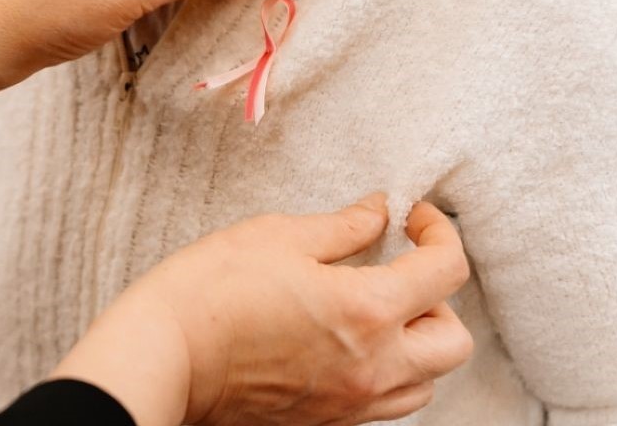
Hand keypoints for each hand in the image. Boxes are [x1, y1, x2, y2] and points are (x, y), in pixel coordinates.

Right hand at [53, 196, 473, 425]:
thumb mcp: (277, 236)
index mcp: (368, 310)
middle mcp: (373, 366)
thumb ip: (343, 225)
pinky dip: (386, 372)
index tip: (414, 217)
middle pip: (453, 340)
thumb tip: (379, 212)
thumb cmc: (209, 291)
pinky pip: (385, 402)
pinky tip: (345, 341)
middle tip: (397, 269)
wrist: (162, 358)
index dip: (439, 231)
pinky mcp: (326, 421)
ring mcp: (351, 402)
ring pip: (426, 381)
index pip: (447, 271)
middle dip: (438, 298)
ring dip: (417, 342)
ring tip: (374, 310)